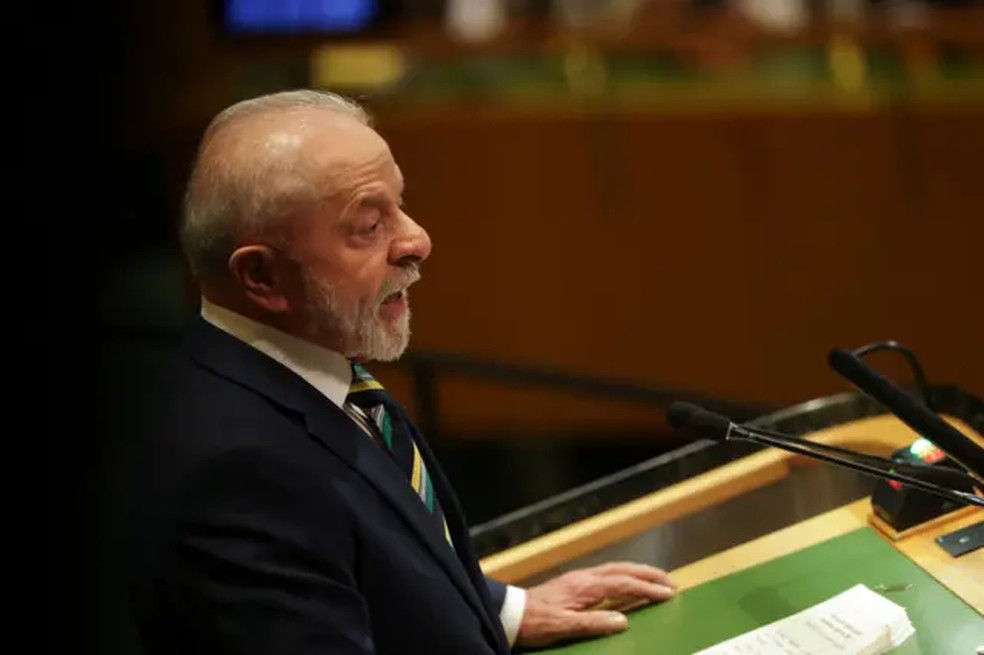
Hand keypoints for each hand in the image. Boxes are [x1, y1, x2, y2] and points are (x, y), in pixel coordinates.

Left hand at [516, 562, 676, 648]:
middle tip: (671, 582)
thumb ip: (594, 623)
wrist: (510, 612)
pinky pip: (607, 575)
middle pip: (623, 570)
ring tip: (655, 579)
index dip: (648, 588)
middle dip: (648, 574)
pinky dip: (624, 576)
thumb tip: (624, 621)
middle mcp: (585, 577)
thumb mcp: (564, 626)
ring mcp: (579, 578)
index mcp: (586, 586)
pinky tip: (626, 584)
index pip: (624, 584)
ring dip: (638, 573)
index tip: (669, 593)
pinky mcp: (574, 583)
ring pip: (616, 569)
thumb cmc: (536, 621)